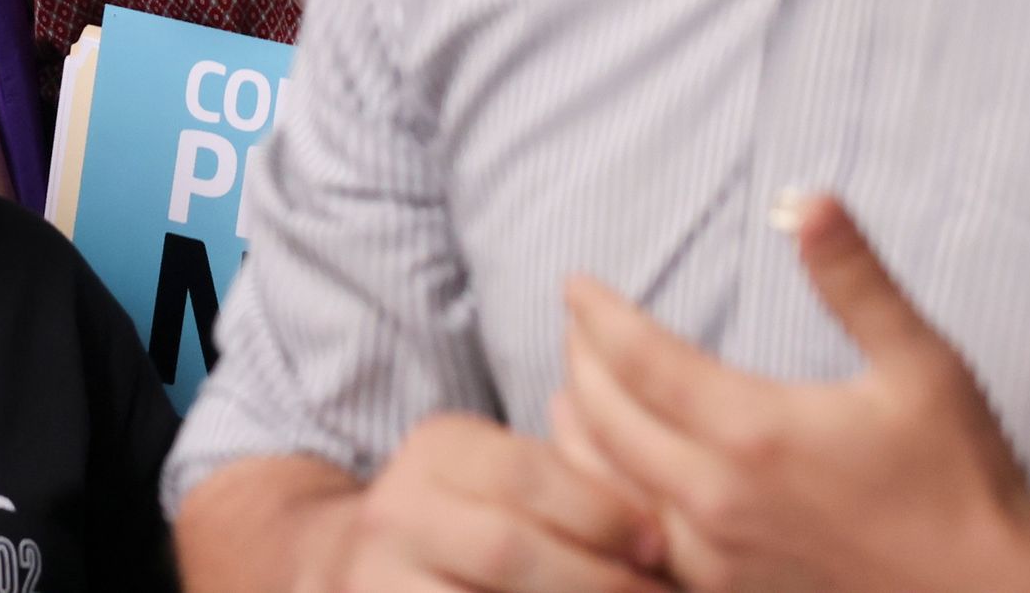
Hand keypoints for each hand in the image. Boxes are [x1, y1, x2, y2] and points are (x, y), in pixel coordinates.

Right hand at [325, 409, 668, 592]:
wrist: (366, 567)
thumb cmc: (472, 527)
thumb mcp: (504, 484)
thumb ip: (569, 490)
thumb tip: (663, 535)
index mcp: (437, 450)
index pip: (527, 474)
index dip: (604, 512)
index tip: (658, 546)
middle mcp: (397, 510)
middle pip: (508, 548)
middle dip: (596, 579)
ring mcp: (378, 576)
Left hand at [556, 194, 1029, 592]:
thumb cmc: (964, 481)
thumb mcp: (921, 363)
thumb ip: (855, 278)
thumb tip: (809, 198)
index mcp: (755, 432)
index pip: (639, 359)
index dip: (597, 314)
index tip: (574, 283)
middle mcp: (719, 497)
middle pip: (607, 420)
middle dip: (580, 363)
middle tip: (574, 326)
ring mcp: (719, 554)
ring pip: (612, 488)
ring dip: (582, 432)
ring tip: (570, 392)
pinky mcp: (731, 592)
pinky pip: (643, 540)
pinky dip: (614, 497)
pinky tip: (618, 480)